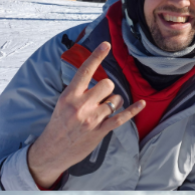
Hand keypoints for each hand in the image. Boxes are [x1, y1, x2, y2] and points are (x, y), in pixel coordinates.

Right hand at [25, 43, 146, 187]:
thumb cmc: (59, 124)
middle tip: (101, 96)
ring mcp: (92, 119)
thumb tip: (97, 81)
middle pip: (107, 84)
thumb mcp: (63, 103)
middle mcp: (81, 105)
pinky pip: (121, 118)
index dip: (96, 56)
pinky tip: (141, 103)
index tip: (106, 44)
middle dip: (108, 88)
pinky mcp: (100, 131)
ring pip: (115, 100)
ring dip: (114, 102)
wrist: (52, 150)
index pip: (85, 71)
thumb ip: (78, 92)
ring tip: (103, 110)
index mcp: (69, 95)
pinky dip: (133, 110)